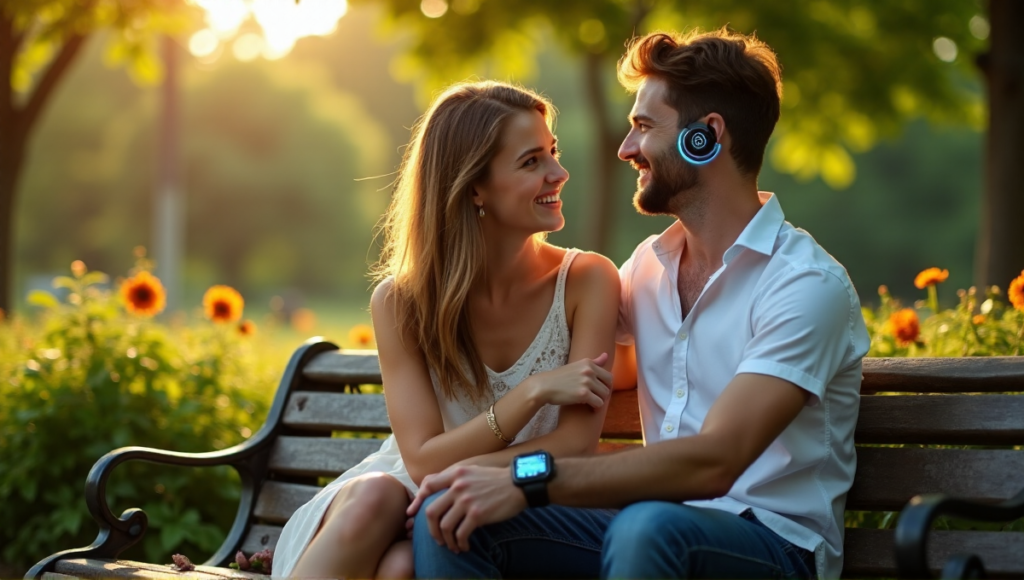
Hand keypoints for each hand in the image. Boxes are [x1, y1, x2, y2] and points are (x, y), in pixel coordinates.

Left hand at [407, 465, 527, 551]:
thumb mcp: (473, 471)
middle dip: (431, 530)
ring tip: (452, 546)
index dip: (418, 502)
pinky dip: (460, 543)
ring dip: (446, 540)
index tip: (414, 516)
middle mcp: (458, 486)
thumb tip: (439, 493)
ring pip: (444, 526)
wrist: (519, 484)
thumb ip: (456, 479)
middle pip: (431, 512)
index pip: (428, 486)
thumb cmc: (496, 480)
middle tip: (437, 539)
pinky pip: (461, 534)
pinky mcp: (478, 514)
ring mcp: (467, 500)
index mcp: (455, 474)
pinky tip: (465, 547)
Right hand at [527, 353, 611, 408]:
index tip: (599, 390)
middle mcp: (589, 370)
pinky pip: (598, 403)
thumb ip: (593, 362)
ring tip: (592, 403)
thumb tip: (606, 355)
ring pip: (604, 395)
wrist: (544, 386)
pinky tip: (590, 408)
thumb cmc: (559, 377)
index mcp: (588, 363)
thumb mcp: (576, 366)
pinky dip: (595, 407)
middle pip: (608, 386)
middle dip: (603, 394)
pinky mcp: (583, 394)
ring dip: (599, 401)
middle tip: (596, 398)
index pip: (608, 375)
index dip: (605, 385)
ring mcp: (586, 382)